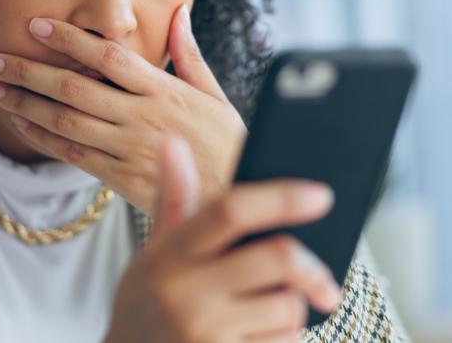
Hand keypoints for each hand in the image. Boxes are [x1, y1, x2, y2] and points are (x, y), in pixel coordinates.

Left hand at [0, 4, 247, 214]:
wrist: (234, 201)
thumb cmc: (227, 144)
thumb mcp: (216, 95)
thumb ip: (190, 54)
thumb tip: (179, 12)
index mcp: (165, 90)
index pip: (107, 56)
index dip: (68, 39)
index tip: (36, 25)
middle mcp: (142, 116)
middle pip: (73, 87)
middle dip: (29, 71)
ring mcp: (128, 148)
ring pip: (65, 121)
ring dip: (24, 102)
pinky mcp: (120, 178)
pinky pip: (72, 154)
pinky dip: (41, 137)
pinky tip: (19, 121)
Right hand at [103, 135, 343, 342]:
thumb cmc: (145, 303)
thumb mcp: (152, 252)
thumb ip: (173, 198)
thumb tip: (173, 142)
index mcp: (170, 253)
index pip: (230, 210)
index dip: (280, 198)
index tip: (320, 195)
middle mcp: (186, 292)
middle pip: (278, 257)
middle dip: (310, 265)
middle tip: (320, 276)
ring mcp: (206, 333)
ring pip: (288, 306)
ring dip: (292, 306)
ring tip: (263, 310)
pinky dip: (282, 337)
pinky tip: (254, 336)